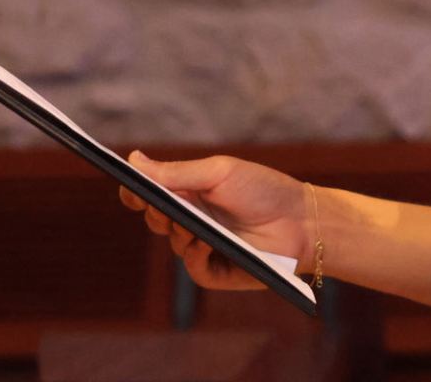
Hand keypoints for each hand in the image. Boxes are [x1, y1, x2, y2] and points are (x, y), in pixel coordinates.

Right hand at [118, 150, 312, 290]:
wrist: (301, 220)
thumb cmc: (262, 189)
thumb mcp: (219, 173)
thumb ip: (177, 172)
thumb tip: (133, 160)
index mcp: (191, 192)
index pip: (151, 195)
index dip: (135, 193)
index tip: (129, 190)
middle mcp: (193, 219)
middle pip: (155, 218)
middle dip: (155, 211)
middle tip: (160, 204)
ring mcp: (203, 245)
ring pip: (173, 241)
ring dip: (180, 231)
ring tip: (194, 222)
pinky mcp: (216, 271)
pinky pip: (193, 267)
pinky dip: (195, 255)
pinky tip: (205, 244)